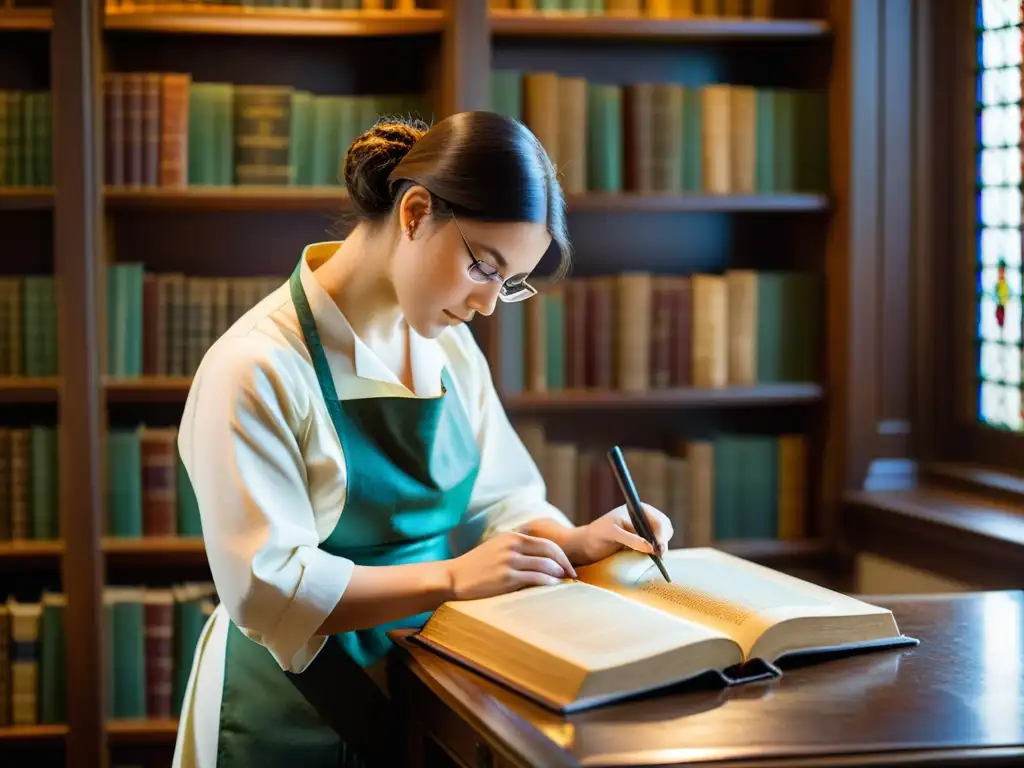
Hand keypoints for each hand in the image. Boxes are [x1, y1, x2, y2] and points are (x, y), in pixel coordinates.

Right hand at [445, 531, 577, 600]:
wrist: (453, 577)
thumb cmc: (476, 566)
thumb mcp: (497, 548)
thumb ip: (517, 549)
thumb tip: (541, 558)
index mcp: (512, 537)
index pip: (546, 543)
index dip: (562, 556)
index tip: (568, 567)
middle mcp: (512, 546)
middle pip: (550, 552)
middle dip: (565, 564)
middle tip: (572, 576)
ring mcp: (509, 561)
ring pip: (545, 566)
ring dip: (558, 575)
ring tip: (564, 583)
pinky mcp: (506, 578)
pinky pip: (535, 578)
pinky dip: (548, 582)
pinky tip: (553, 587)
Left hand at [566, 503, 672, 564]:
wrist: (586, 545)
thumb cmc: (596, 534)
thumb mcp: (612, 534)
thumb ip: (631, 539)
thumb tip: (651, 548)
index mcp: (638, 510)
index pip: (659, 520)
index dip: (662, 533)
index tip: (659, 546)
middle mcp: (643, 519)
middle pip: (664, 529)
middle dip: (663, 541)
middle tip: (659, 554)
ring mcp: (643, 531)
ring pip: (661, 539)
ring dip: (661, 548)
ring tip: (657, 558)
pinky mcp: (641, 543)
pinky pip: (654, 547)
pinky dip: (656, 553)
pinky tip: (653, 559)